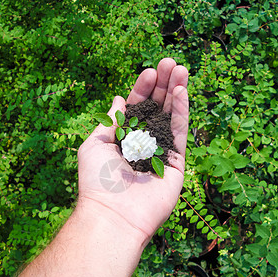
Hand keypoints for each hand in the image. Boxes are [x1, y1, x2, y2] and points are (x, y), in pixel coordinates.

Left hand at [77, 58, 188, 239]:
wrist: (114, 214)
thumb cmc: (98, 180)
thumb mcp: (94, 144)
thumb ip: (110, 121)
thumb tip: (118, 99)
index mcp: (123, 138)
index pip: (136, 107)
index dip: (143, 89)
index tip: (150, 71)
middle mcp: (143, 142)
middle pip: (156, 108)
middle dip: (163, 85)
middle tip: (170, 62)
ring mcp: (161, 151)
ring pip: (170, 116)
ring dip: (176, 92)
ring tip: (181, 69)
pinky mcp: (176, 162)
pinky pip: (180, 132)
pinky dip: (182, 111)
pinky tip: (183, 91)